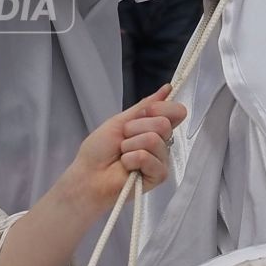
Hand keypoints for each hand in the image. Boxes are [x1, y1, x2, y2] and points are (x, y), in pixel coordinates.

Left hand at [61, 85, 184, 207]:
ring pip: (155, 140)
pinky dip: (131, 159)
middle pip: (164, 124)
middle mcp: (161, 143)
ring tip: (122, 154)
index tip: (146, 112)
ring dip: (130, 145)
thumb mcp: (120, 120)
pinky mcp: (158, 176)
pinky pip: (149, 158)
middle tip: (123, 139)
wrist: (88, 174)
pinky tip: (126, 166)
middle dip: (136, 128)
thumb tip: (166, 89)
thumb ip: (145, 106)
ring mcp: (161, 160)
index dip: (162, 108)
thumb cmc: (99, 150)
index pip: (176, 112)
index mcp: (153, 128)